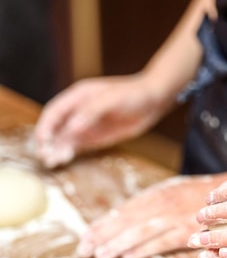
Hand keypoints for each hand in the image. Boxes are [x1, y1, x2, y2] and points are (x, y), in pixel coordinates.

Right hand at [34, 74, 169, 167]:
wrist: (152, 101)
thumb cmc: (133, 94)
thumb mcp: (112, 99)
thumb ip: (92, 112)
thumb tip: (72, 127)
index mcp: (78, 96)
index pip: (55, 111)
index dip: (46, 125)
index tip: (42, 139)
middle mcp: (77, 111)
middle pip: (56, 126)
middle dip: (47, 140)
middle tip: (43, 155)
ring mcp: (85, 125)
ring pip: (64, 138)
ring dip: (56, 149)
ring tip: (50, 162)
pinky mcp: (95, 137)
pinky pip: (77, 145)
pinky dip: (68, 153)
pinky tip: (63, 160)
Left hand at [77, 175, 224, 257]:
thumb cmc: (205, 196)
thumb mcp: (177, 192)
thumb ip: (154, 204)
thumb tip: (126, 218)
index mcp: (159, 193)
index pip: (124, 210)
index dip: (103, 224)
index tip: (85, 237)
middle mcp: (164, 203)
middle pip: (127, 220)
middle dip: (103, 236)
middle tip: (83, 250)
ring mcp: (177, 216)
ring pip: (140, 231)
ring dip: (118, 244)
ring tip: (100, 256)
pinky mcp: (190, 231)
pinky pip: (163, 242)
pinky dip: (144, 249)